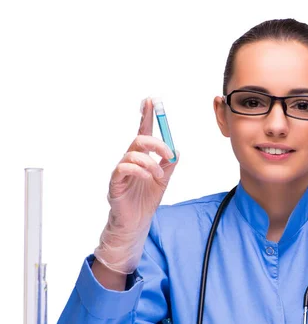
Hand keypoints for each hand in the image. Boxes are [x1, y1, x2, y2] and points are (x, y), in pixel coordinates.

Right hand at [93, 98, 178, 273]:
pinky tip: (148, 178)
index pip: (143, 132)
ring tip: (158, 176)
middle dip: (156, 143)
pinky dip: (140, 171)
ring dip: (151, 163)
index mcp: (141, 157)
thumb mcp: (163, 180)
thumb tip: (176, 150)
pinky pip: (124, 168)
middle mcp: (130, 160)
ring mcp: (121, 171)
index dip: (146, 116)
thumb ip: (168, 164)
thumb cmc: (146, 200)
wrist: (137, 222)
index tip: (151, 101)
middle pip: (139, 139)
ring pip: (133, 154)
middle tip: (168, 155)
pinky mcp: (115, 183)